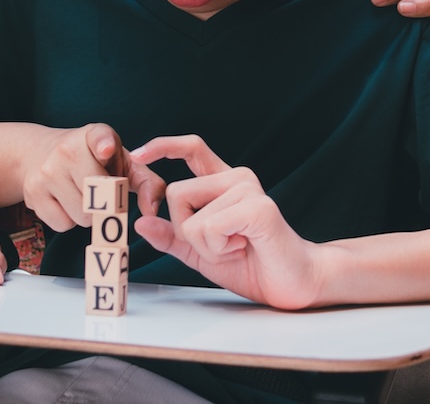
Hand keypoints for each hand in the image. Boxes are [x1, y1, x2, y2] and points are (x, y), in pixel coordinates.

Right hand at [20, 123, 163, 231]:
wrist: (39, 153)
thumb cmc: (92, 160)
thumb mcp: (121, 162)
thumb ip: (147, 183)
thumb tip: (152, 211)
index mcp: (93, 134)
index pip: (99, 137)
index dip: (104, 145)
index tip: (106, 149)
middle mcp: (67, 149)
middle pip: (99, 195)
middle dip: (107, 202)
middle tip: (104, 194)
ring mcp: (47, 171)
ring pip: (82, 215)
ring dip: (89, 214)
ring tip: (84, 195)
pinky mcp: (33, 194)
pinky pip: (63, 224)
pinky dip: (69, 220)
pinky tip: (66, 202)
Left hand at [130, 135, 321, 309]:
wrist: (292, 283)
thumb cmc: (251, 264)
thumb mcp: (200, 253)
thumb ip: (172, 237)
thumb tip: (141, 222)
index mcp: (222, 183)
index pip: (192, 149)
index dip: (163, 146)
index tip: (137, 154)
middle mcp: (236, 178)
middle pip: (175, 193)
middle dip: (185, 229)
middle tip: (218, 244)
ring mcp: (248, 188)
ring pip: (191, 217)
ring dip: (205, 245)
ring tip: (236, 246)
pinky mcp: (258, 207)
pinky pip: (209, 228)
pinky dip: (217, 248)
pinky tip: (243, 247)